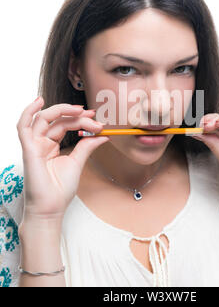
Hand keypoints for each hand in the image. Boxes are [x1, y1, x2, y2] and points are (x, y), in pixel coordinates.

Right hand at [16, 96, 109, 219]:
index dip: (81, 120)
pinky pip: (23, 127)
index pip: (65, 125)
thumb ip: (87, 146)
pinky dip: (29, 112)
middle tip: (92, 116)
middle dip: (76, 116)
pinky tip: (39, 102)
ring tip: (78, 109)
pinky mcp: (28, 150)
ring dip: (61, 110)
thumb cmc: (60, 189)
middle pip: (57, 120)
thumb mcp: (78, 162)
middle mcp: (41, 143)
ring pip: (44, 119)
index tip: (97, 121)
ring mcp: (34, 145)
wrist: (51, 208)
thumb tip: (103, 134)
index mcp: (51, 146)